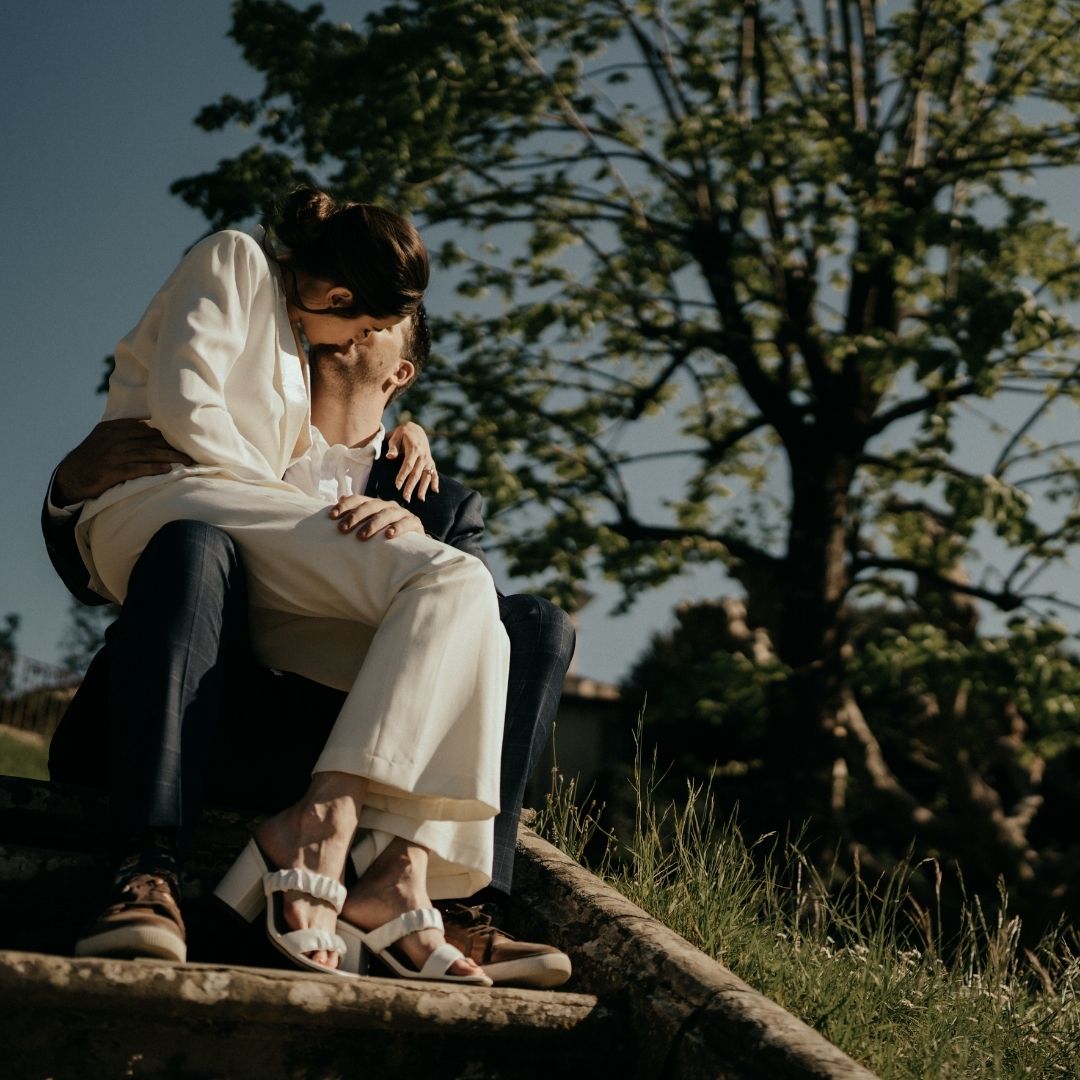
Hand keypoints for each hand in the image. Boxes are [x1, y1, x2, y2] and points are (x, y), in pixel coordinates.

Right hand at [52, 419, 194, 504]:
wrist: (69, 476)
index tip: (184, 438)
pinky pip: (137, 469)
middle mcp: (114, 439)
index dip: (166, 433)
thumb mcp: (103, 437)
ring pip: (148, 453)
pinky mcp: (111, 472)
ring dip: (170, 457)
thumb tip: (149, 423)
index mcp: (113, 428)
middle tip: (193, 450)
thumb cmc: (91, 457)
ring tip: (187, 461)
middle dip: (173, 445)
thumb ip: (123, 429)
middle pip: (150, 440)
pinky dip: (154, 469)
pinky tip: (168, 470)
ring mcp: (113, 455)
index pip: (145, 428)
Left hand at [328, 494, 424, 539]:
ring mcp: (402, 513)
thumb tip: (340, 498)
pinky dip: (398, 528)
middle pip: (370, 506)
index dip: (345, 506)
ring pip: (386, 514)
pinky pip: (406, 523)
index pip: (359, 499)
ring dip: (373, 524)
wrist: (413, 543)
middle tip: (343, 529)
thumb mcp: (370, 524)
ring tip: (362, 535)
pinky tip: (389, 534)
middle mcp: (388, 505)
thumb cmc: (385, 534)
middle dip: (355, 516)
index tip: (332, 516)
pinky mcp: (414, 523)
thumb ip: (356, 513)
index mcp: (376, 504)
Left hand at [384, 421, 438, 502]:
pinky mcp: (431, 462)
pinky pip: (434, 473)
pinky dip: (435, 482)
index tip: (397, 486)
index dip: (402, 476)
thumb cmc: (402, 434)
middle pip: (417, 473)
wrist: (415, 429)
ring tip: (420, 499)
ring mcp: (428, 459)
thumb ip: (393, 447)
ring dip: (423, 488)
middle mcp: (423, 455)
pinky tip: (435, 491)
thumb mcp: (396, 437)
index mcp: (414, 449)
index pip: (408, 465)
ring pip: (426, 475)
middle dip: (411, 486)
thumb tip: (389, 456)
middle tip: (406, 498)